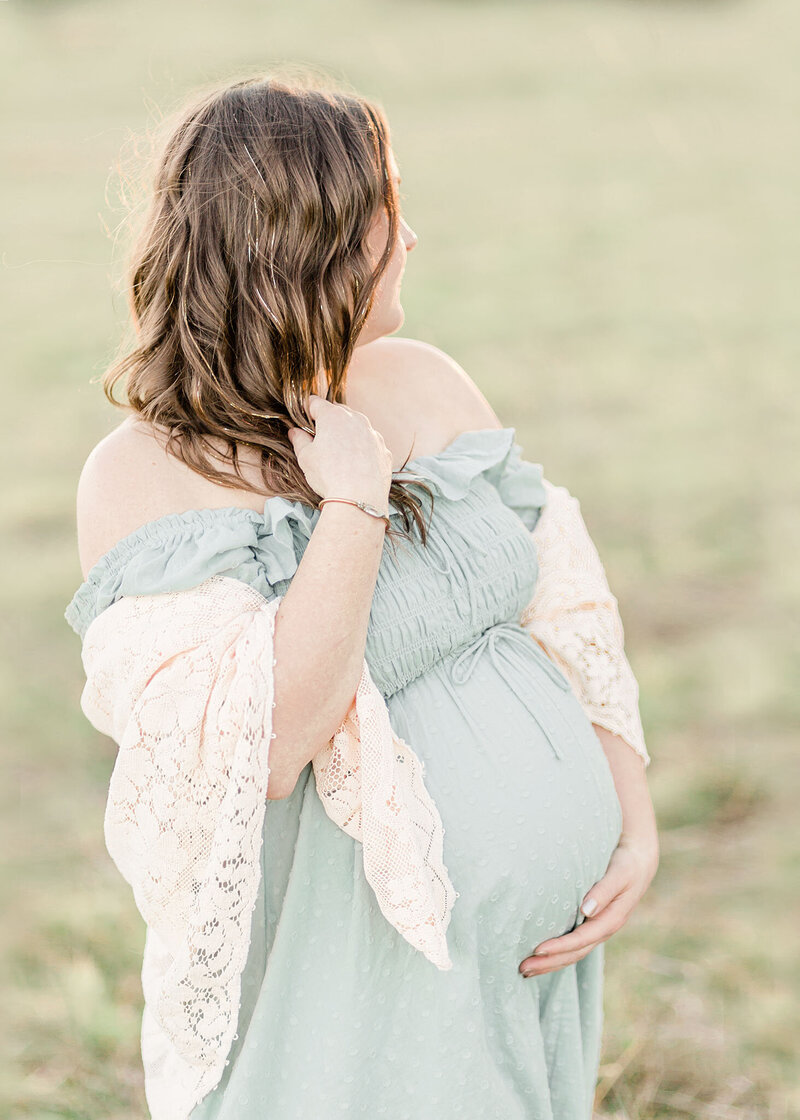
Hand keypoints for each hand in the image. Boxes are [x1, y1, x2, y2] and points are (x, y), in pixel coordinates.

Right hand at [287, 394, 392, 510]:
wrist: (360, 498)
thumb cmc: (329, 475)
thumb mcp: (306, 457)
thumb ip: (299, 440)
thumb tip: (294, 432)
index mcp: (333, 416)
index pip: (315, 403)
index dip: (306, 409)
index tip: (301, 418)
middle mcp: (356, 419)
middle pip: (338, 412)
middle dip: (327, 421)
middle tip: (318, 438)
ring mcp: (373, 434)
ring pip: (357, 427)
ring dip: (347, 434)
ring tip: (337, 454)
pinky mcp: (384, 450)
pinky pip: (370, 444)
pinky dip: (362, 449)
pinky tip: (355, 465)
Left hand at [518, 835, 657, 977]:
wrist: (639, 863)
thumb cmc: (627, 865)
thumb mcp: (619, 874)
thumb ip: (604, 891)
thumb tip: (586, 910)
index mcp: (611, 920)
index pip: (581, 940)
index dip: (559, 947)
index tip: (537, 950)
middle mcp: (603, 929)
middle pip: (575, 953)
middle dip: (549, 962)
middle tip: (523, 969)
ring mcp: (598, 929)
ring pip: (573, 953)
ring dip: (550, 962)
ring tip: (526, 969)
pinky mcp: (592, 925)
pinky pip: (574, 945)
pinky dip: (557, 953)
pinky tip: (541, 956)